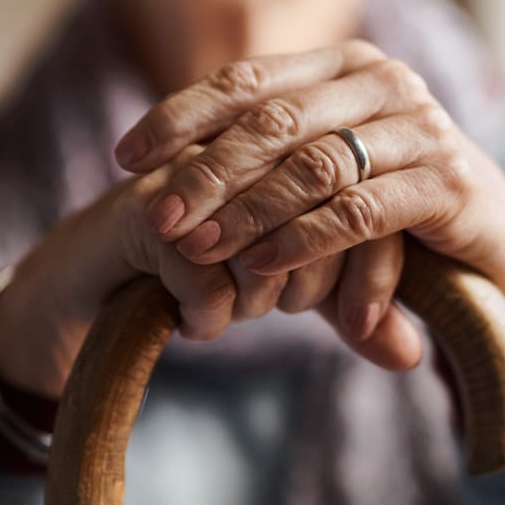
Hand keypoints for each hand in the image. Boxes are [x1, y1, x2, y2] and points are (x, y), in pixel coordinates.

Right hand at [0, 144, 419, 401]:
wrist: (91, 284)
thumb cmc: (201, 276)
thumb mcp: (292, 292)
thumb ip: (355, 313)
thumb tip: (414, 356)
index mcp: (292, 149)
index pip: (367, 199)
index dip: (373, 272)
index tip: (356, 322)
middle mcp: (246, 149)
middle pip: (324, 218)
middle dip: (313, 286)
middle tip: (279, 311)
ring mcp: (193, 174)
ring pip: (266, 246)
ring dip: (259, 300)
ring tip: (237, 315)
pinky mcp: (146, 213)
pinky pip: (206, 275)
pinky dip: (209, 316)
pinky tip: (196, 325)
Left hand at [113, 40, 504, 364]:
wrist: (495, 245)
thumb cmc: (390, 208)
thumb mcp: (322, 176)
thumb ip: (260, 165)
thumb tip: (153, 179)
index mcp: (345, 65)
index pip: (247, 80)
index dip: (180, 115)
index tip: (126, 157)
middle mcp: (384, 82)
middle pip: (273, 121)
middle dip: (204, 172)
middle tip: (155, 217)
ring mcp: (421, 127)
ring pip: (312, 164)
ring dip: (246, 211)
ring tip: (198, 248)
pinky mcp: (447, 183)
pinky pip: (359, 210)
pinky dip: (303, 239)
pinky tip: (259, 265)